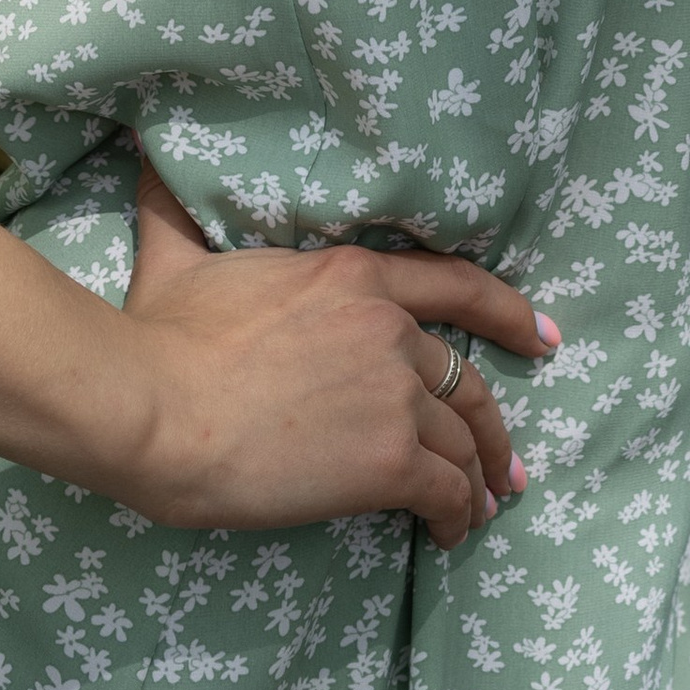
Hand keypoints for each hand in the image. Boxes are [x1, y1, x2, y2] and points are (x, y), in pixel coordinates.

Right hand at [114, 161, 557, 548]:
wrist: (154, 406)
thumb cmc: (159, 338)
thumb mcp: (175, 259)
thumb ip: (176, 212)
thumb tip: (146, 156)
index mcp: (351, 274)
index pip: (456, 284)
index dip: (508, 313)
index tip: (542, 336)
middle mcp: (388, 327)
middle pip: (465, 378)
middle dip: (493, 425)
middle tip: (506, 464)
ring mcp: (394, 394)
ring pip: (462, 439)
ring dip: (476, 477)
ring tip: (479, 507)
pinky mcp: (389, 458)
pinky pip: (446, 489)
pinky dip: (457, 513)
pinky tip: (451, 532)